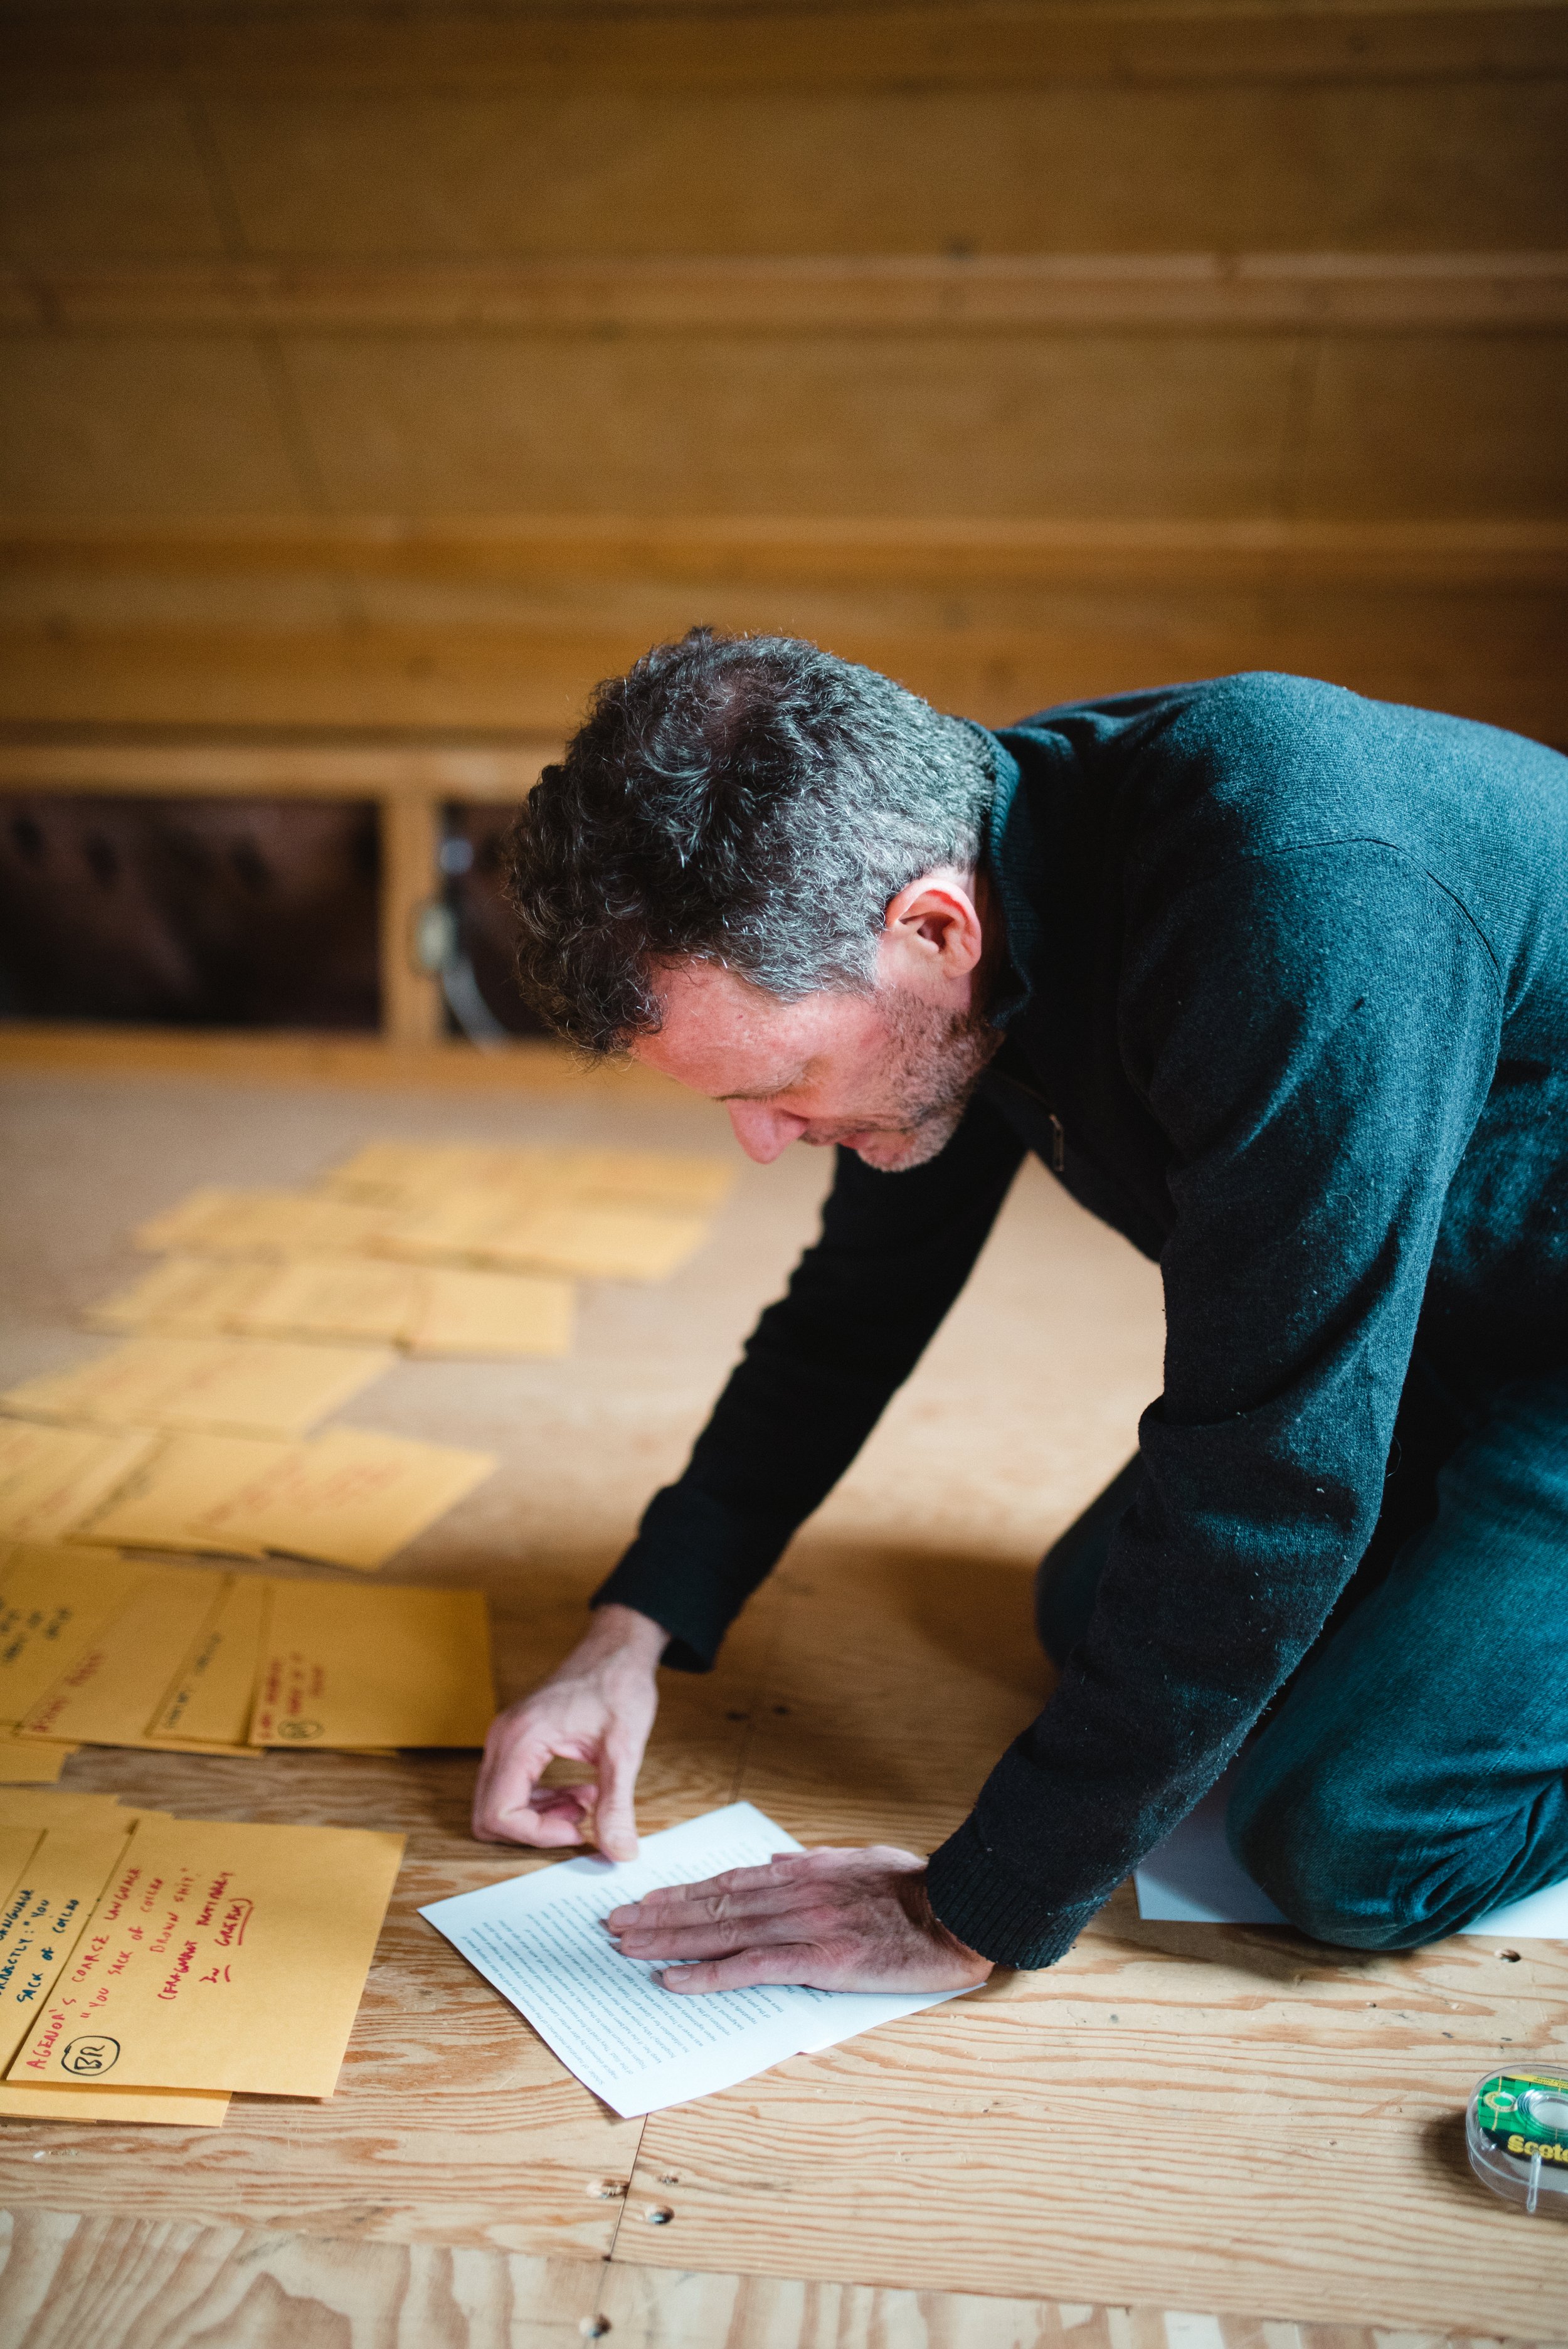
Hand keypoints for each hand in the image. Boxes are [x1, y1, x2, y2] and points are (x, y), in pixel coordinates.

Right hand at [471, 1604, 666, 1858]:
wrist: (616, 1649)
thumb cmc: (618, 1684)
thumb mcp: (623, 1749)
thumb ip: (616, 1804)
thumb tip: (620, 1852)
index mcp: (521, 1737)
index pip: (500, 1812)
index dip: (537, 1835)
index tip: (578, 1830)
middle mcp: (502, 1738)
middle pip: (489, 1814)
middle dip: (534, 1831)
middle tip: (579, 1822)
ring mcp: (505, 1739)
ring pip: (497, 1804)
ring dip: (538, 1818)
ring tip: (586, 1805)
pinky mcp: (515, 1741)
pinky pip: (510, 1789)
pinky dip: (539, 1803)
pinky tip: (577, 1795)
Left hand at [605, 1844, 992, 1993]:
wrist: (958, 1909)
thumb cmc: (916, 1888)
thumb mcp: (860, 1859)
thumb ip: (813, 1861)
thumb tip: (773, 1861)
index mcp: (803, 1873)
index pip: (727, 1882)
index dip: (682, 1892)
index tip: (646, 1898)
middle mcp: (792, 1895)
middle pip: (711, 1905)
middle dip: (659, 1915)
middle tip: (615, 1923)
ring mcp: (803, 1926)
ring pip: (720, 1932)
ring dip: (667, 1940)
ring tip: (627, 1946)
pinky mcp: (817, 1959)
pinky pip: (750, 1967)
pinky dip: (707, 1972)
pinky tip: (673, 1978)